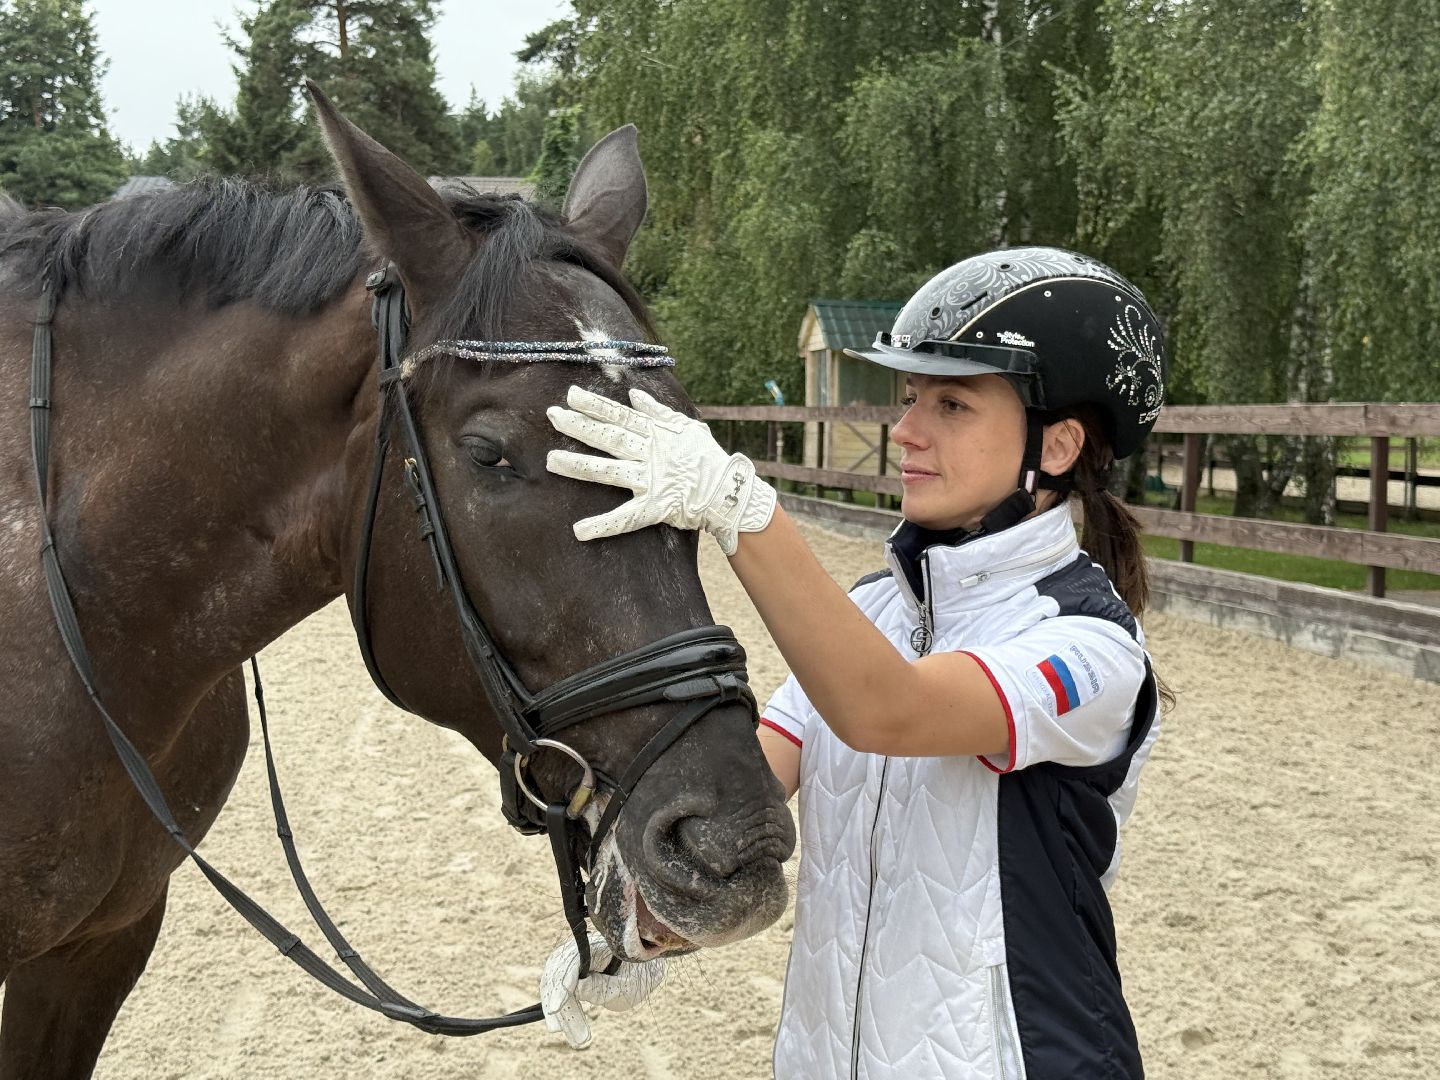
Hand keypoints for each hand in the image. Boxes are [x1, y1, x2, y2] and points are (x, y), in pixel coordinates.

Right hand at [539, 933, 666, 1049]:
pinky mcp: (572, 973)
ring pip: (555, 983)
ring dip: (560, 1012)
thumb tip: (576, 988)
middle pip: (558, 973)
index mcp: (598, 945)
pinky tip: (565, 1027)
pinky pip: (560, 989)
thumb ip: (603, 987)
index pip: (571, 962)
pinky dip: (563, 1009)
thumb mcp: (628, 985)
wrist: (646, 972)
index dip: (562, 985)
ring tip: (574, 1037)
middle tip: (561, 1031)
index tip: (556, 1008)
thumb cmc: (640, 976)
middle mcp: (582, 949)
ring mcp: (575, 960)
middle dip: (558, 1004)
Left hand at [546, 386, 776, 554]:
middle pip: (608, 438)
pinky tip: (579, 531)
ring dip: (579, 466)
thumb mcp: (686, 426)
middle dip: (579, 426)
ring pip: (608, 472)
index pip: (619, 416)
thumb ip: (658, 411)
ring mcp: (650, 480)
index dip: (595, 405)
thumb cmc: (707, 458)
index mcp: (655, 435)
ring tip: (551, 462)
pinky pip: (625, 518)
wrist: (729, 490)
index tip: (571, 395)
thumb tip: (633, 395)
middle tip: (552, 416)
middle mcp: (649, 454)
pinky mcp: (654, 507)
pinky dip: (603, 526)